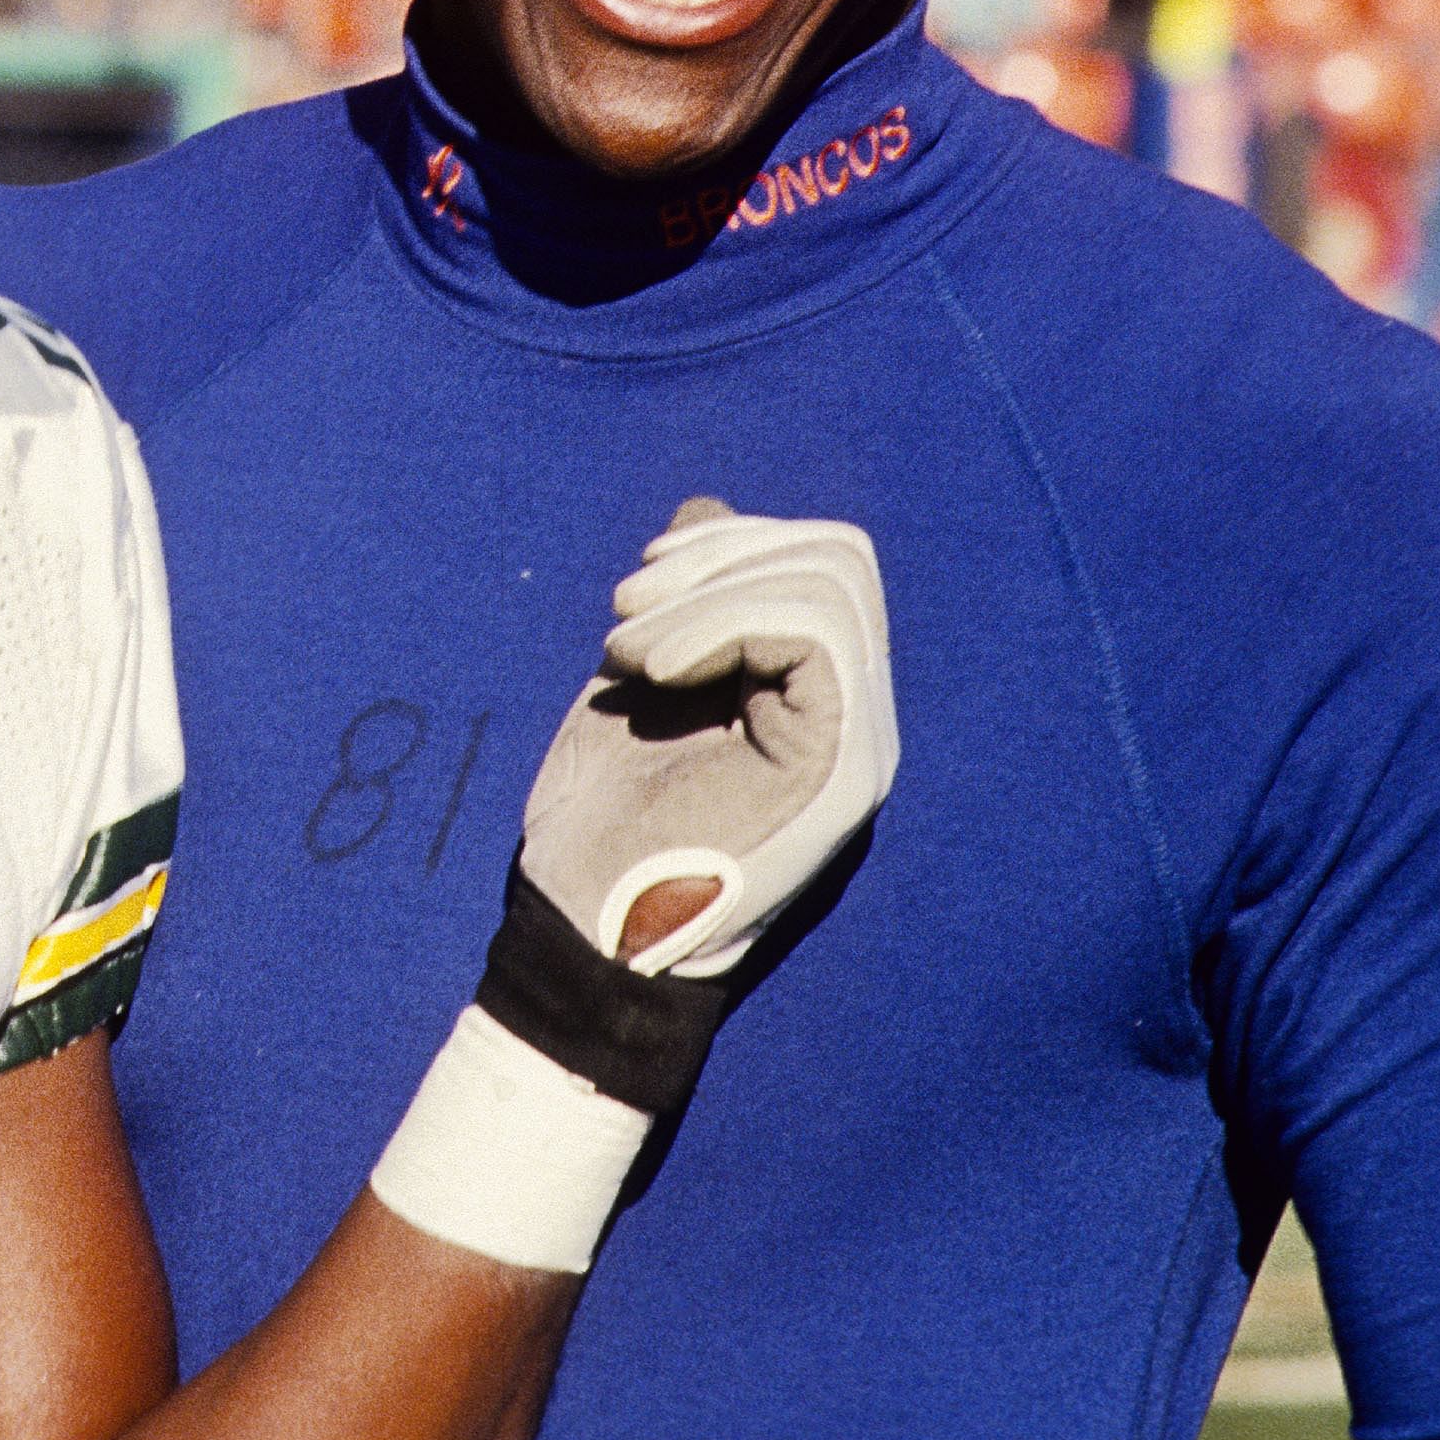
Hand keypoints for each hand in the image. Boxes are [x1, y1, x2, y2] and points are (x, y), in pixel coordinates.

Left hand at [517, 497, 897, 977]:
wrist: (582, 932)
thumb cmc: (601, 823)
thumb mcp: (641, 682)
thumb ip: (689, 605)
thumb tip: (709, 508)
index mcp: (814, 698)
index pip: (825, 562)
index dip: (731, 543)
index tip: (638, 586)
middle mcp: (855, 718)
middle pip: (839, 556)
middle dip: (722, 552)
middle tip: (627, 604)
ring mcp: (857, 743)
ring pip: (831, 582)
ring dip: (710, 588)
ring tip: (627, 650)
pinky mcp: (839, 767)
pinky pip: (814, 632)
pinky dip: (719, 622)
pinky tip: (651, 671)